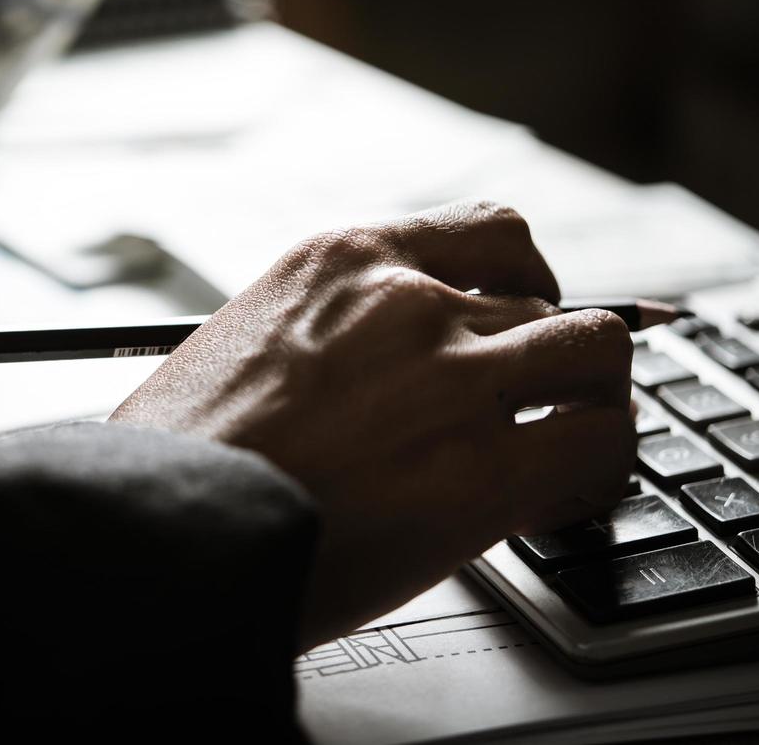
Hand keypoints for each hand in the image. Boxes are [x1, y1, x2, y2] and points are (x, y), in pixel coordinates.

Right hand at [110, 200, 635, 648]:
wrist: (157, 527)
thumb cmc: (176, 454)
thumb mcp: (237, 342)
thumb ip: (326, 334)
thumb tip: (369, 371)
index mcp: (340, 258)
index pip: (489, 233)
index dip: (524, 282)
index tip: (523, 314)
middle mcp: (408, 300)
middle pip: (552, 301)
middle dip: (554, 356)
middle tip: (542, 401)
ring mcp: (453, 377)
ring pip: (595, 355)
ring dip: (590, 401)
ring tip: (569, 445)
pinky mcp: (481, 469)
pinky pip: (600, 442)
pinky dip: (601, 467)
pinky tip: (564, 498)